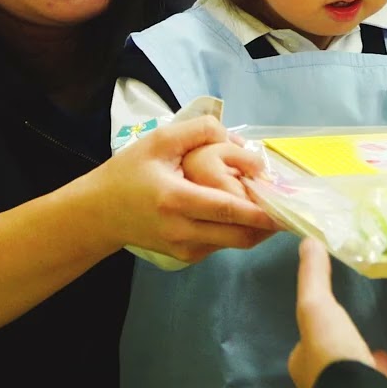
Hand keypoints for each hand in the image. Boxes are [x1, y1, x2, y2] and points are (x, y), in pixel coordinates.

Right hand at [92, 116, 277, 263]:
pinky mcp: (185, 256)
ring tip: (267, 206)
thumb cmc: (128, 173)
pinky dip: (235, 232)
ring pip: (233, 243)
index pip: (228, 210)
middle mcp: (182, 230)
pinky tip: (239, 214)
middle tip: (288, 207)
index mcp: (176, 199)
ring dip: (253, 228)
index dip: (261, 211)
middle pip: (239, 235)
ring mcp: (184, 249)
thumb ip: (199, 131)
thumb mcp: (160, 140)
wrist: (98, 213)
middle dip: (268, 225)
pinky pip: (220, 246)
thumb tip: (240, 141)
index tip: (287, 205)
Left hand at [290, 238, 386, 387]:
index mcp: (308, 363)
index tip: (328, 317)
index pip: (308, 345)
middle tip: (360, 334)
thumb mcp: (317, 307)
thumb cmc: (332, 354)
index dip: (316, 330)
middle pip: (340, 360)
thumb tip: (308, 241)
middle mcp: (330, 380)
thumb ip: (314, 277)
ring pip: (369, 374)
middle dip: (349, 347)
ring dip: (379, 363)